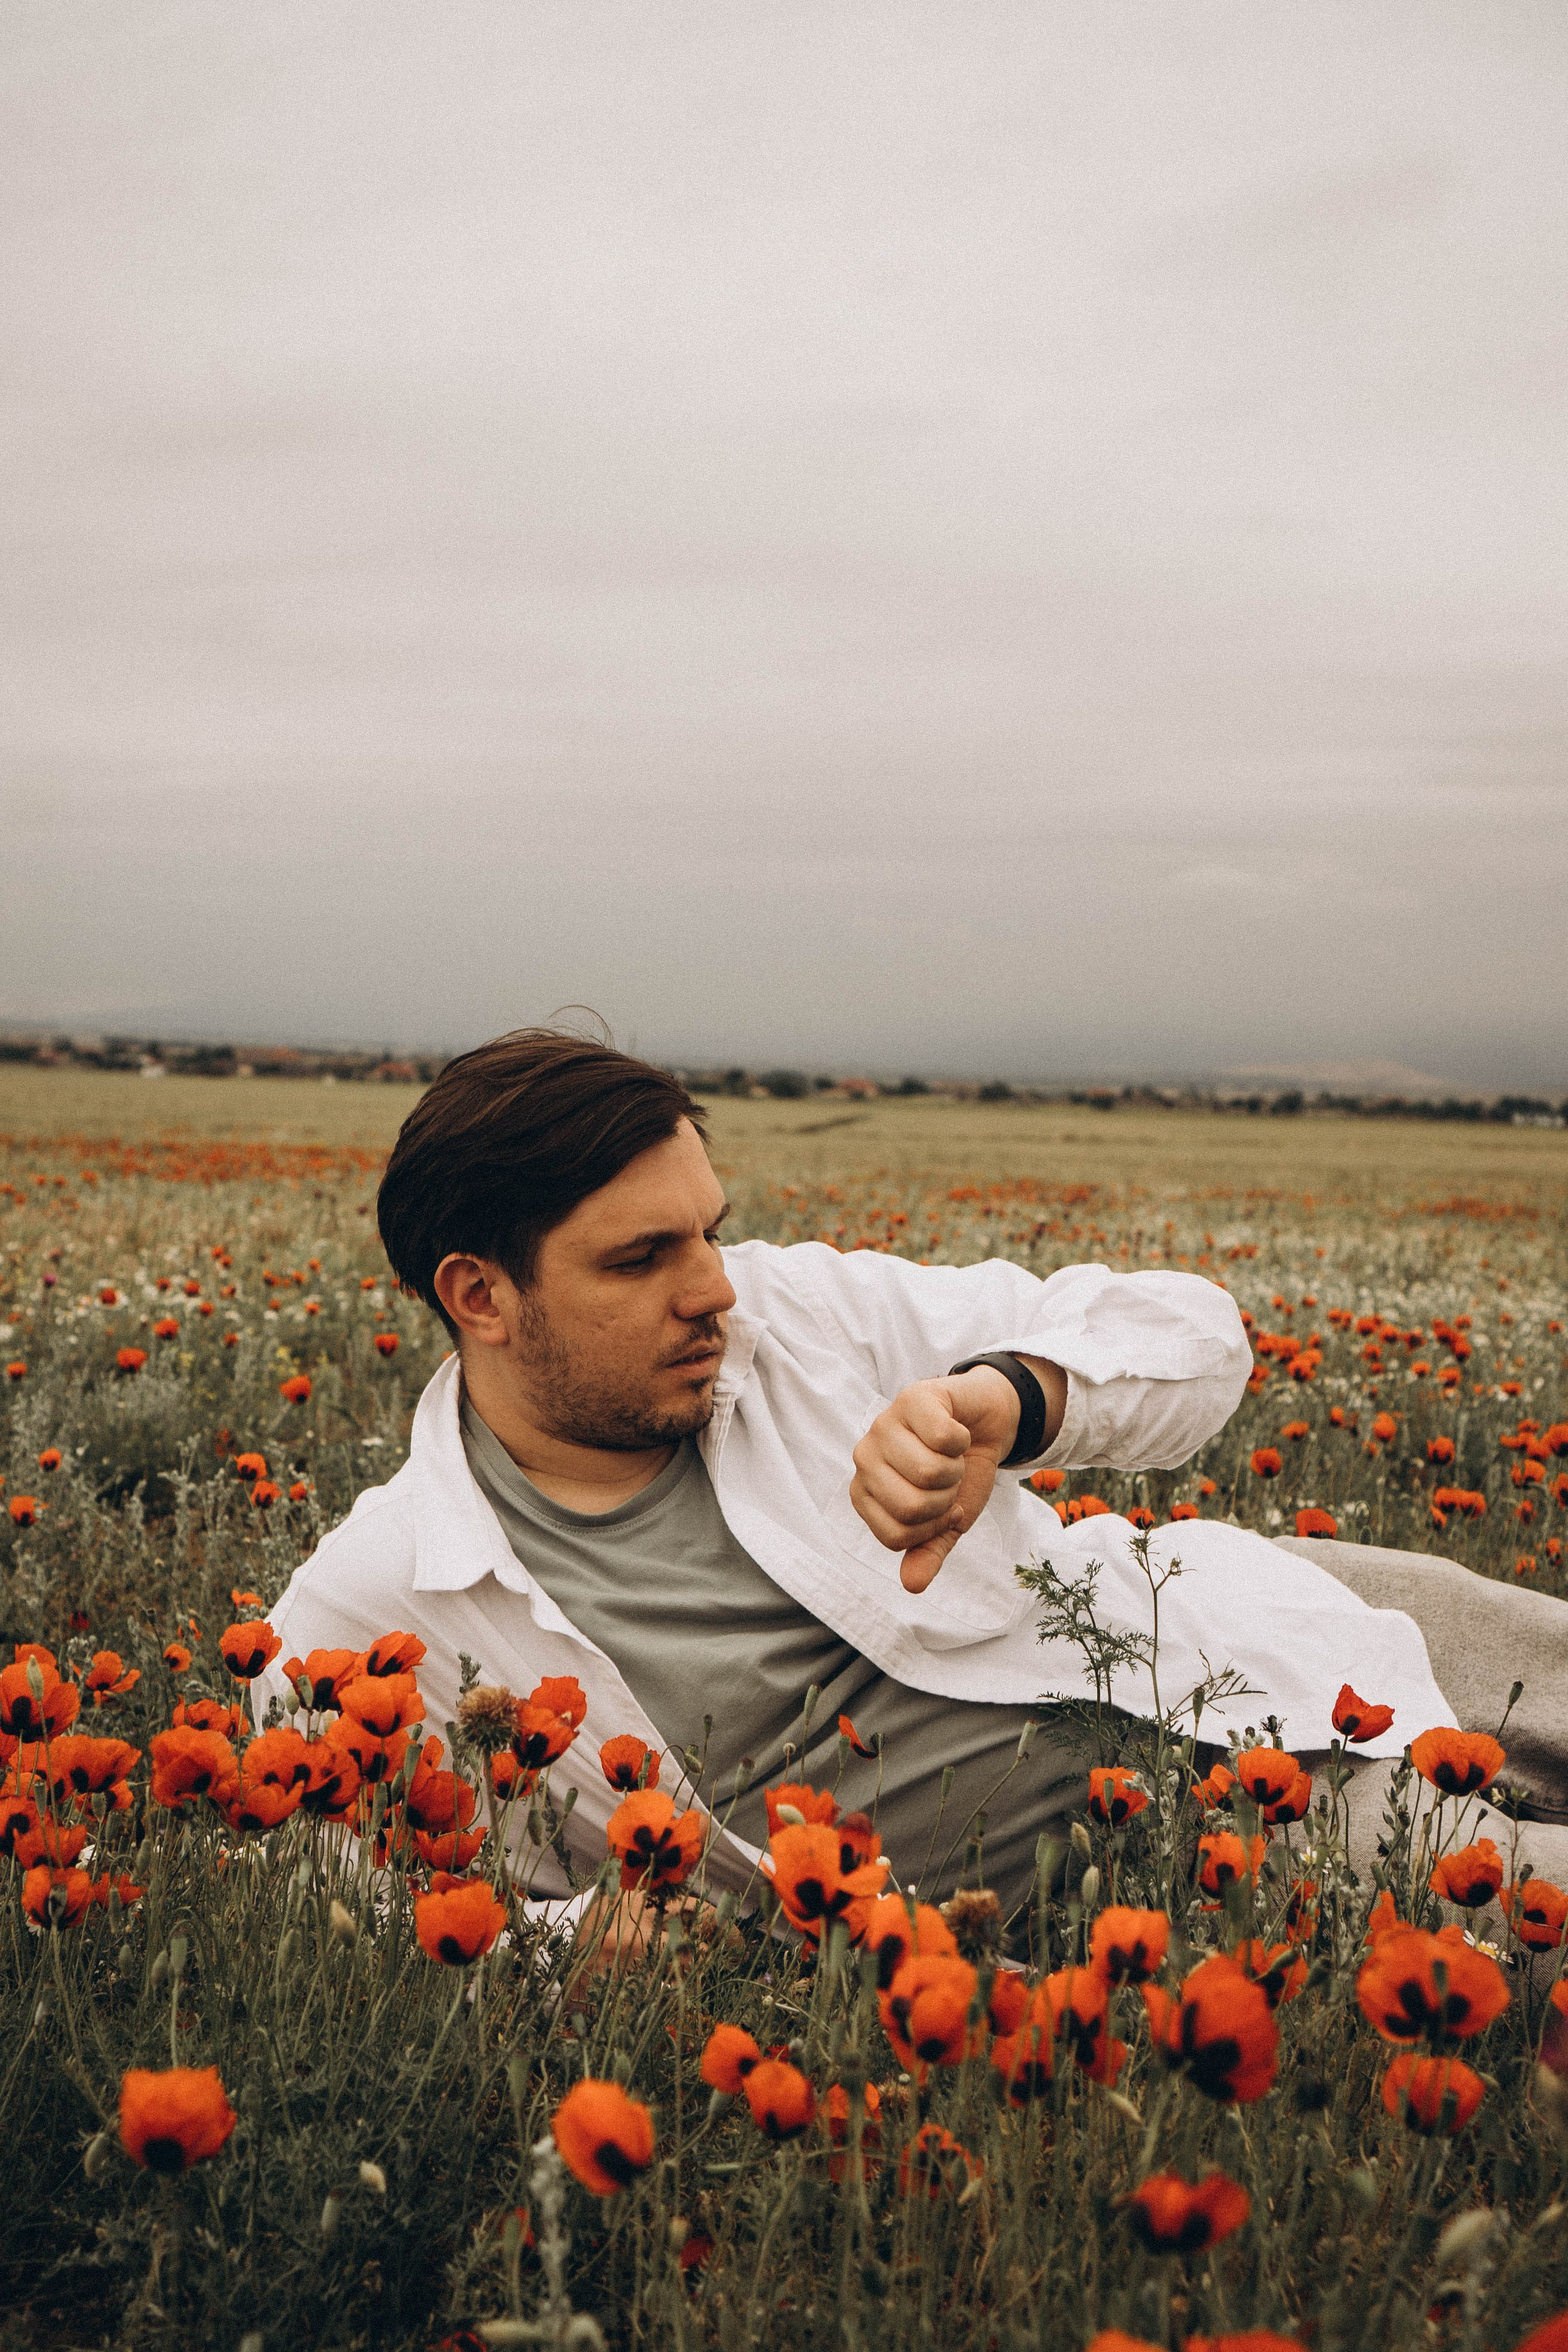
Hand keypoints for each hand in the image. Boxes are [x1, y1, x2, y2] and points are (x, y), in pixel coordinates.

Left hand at [850, 1359, 1061, 1594]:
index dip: (932, 1526)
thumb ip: (928, 1551)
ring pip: (929, 1471)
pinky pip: (944, 1437)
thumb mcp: (948, 1521)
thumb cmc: (959, 1473)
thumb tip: (913, 1585)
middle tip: (948, 1478)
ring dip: (956, 1468)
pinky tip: (957, 1432)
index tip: (941, 1506)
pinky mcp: (912, 1398)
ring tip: (951, 1455)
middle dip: (946, 1499)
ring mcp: (884, 1425)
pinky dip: (963, 1440)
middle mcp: (865, 1458)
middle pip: (911, 1506)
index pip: (896, 1536)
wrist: (984, 1424)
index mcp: (866, 1493)